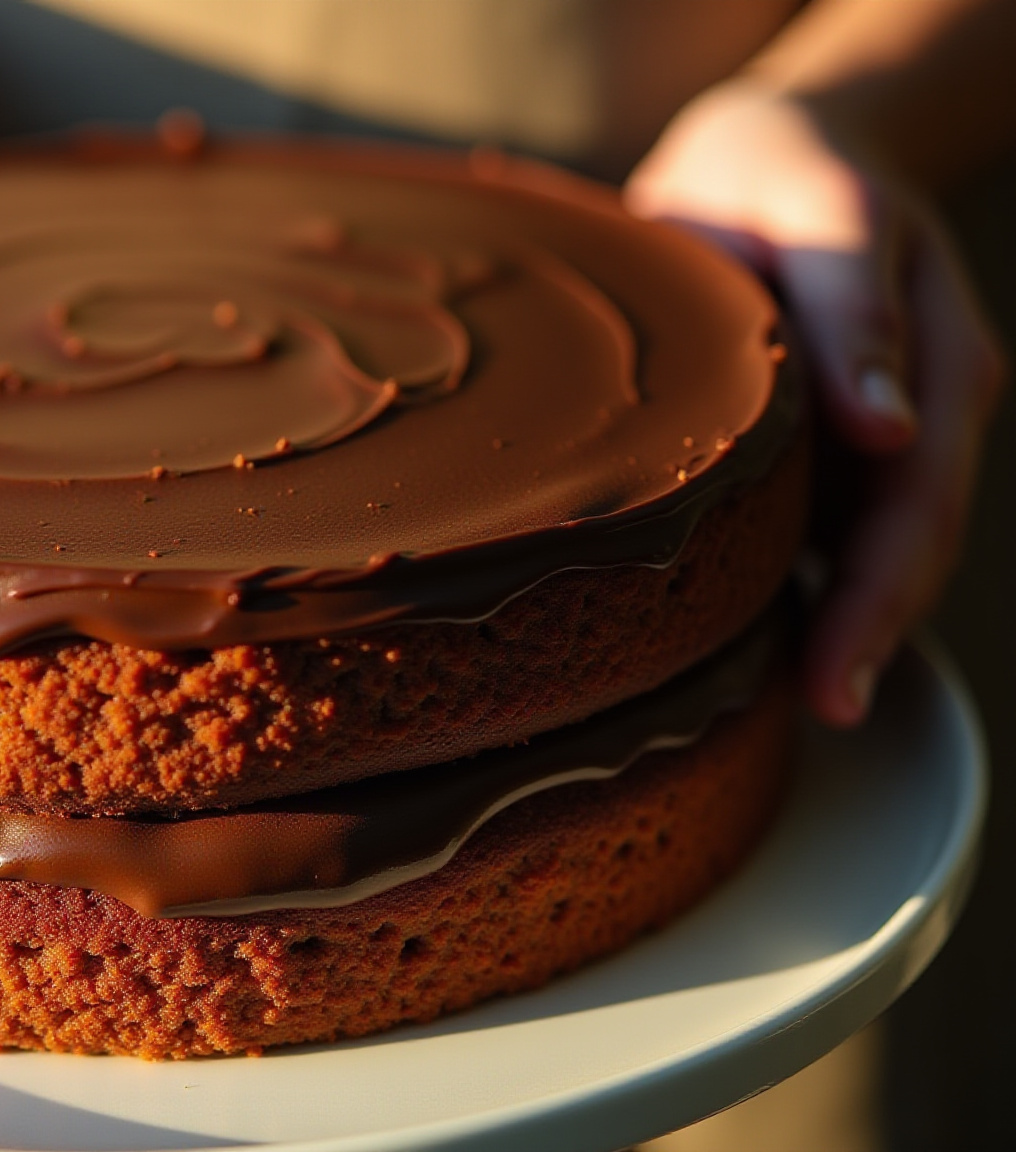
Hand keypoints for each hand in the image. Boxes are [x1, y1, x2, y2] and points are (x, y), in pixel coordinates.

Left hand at [626, 80, 1004, 726]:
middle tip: (822, 712)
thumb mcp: (815, 213)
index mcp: (932, 359)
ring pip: (870, 544)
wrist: (768, 156)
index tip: (839, 678)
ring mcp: (879, 432)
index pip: (918, 502)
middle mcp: (917, 411)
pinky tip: (758, 638)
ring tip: (793, 701)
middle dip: (868, 633)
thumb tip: (888, 428)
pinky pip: (826, 524)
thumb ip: (849, 308)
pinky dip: (805, 581)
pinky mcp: (827, 441)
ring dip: (842, 622)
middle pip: (906, 542)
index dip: (882, 597)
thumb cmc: (781, 174)